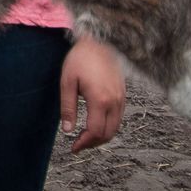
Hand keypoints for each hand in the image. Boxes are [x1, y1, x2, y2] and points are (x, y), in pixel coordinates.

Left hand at [60, 34, 125, 150]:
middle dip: (93, 143)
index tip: (73, 148)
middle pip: (108, 134)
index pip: (95, 131)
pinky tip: (95, 124)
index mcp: (100, 100)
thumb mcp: (67, 82)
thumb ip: (67, 108)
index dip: (84, 143)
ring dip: (101, 137)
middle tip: (78, 145)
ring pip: (115, 128)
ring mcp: (121, 99)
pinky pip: (118, 118)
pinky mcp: (123, 95)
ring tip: (85, 137)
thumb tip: (67, 131)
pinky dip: (108, 126)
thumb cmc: (80, 60)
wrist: (99, 42)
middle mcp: (115, 102)